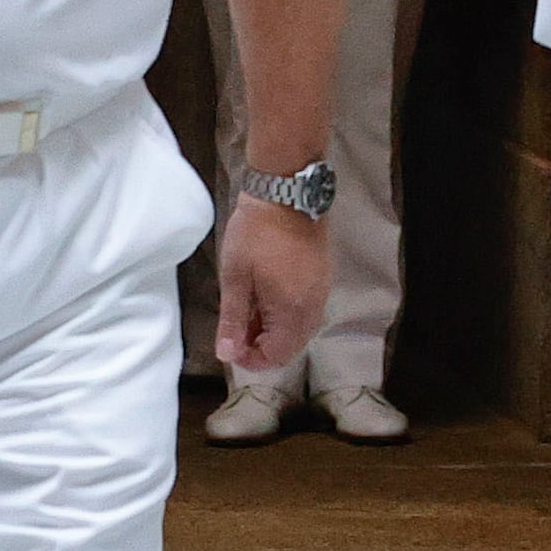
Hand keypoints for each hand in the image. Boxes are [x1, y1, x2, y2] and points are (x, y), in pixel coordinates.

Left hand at [212, 197, 333, 380]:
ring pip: (299, 329)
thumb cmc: (256, 233)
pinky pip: (306, 309)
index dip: (251, 359)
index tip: (230, 345)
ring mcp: (321, 291)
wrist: (286, 192)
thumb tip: (227, 354)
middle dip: (262, 345)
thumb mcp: (235, 277)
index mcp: (292, 311)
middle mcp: (313, 307)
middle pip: (291, 346)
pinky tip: (266, 294)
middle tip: (236, 327)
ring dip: (274, 329)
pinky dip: (286, 313)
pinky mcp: (323, 277)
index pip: (276, 356)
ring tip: (248, 309)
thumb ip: (232, 319)